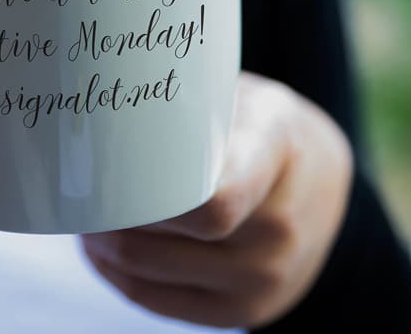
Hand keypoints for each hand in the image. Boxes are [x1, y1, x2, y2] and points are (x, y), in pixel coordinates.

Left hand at [81, 71, 353, 327]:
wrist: (327, 190)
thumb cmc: (267, 132)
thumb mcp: (248, 98)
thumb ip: (194, 106)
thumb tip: (105, 102)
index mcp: (277, 149)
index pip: (214, 201)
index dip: (152, 197)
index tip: (113, 175)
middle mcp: (280, 224)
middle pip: (163, 235)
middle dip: (110, 215)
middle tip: (83, 190)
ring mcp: (266, 276)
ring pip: (146, 269)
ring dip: (104, 244)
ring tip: (91, 215)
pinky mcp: (245, 312)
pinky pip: (154, 300)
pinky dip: (117, 274)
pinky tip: (106, 249)